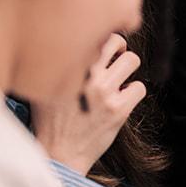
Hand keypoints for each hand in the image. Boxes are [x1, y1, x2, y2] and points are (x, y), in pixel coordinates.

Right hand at [30, 33, 144, 173]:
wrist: (58, 153)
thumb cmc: (49, 118)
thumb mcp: (45, 85)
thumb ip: (61, 63)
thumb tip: (73, 40)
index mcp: (67, 66)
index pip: (93, 33)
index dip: (100, 37)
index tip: (100, 47)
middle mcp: (86, 75)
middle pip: (116, 40)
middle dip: (119, 48)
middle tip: (115, 59)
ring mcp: (104, 92)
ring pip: (133, 60)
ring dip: (128, 69)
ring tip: (119, 81)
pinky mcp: (119, 110)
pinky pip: (140, 87)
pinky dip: (133, 93)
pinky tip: (121, 101)